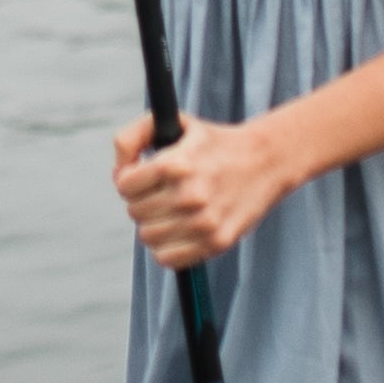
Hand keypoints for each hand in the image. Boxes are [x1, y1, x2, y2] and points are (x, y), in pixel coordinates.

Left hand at [113, 106, 287, 268]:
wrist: (266, 160)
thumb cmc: (214, 143)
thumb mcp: (176, 123)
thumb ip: (133, 138)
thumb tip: (117, 176)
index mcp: (174, 164)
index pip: (124, 186)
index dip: (131, 181)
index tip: (144, 178)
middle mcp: (188, 194)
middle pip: (135, 212)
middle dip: (143, 201)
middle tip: (163, 193)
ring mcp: (203, 222)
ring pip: (148, 237)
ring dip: (154, 225)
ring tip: (172, 212)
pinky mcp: (216, 243)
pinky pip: (167, 258)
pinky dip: (167, 248)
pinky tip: (180, 231)